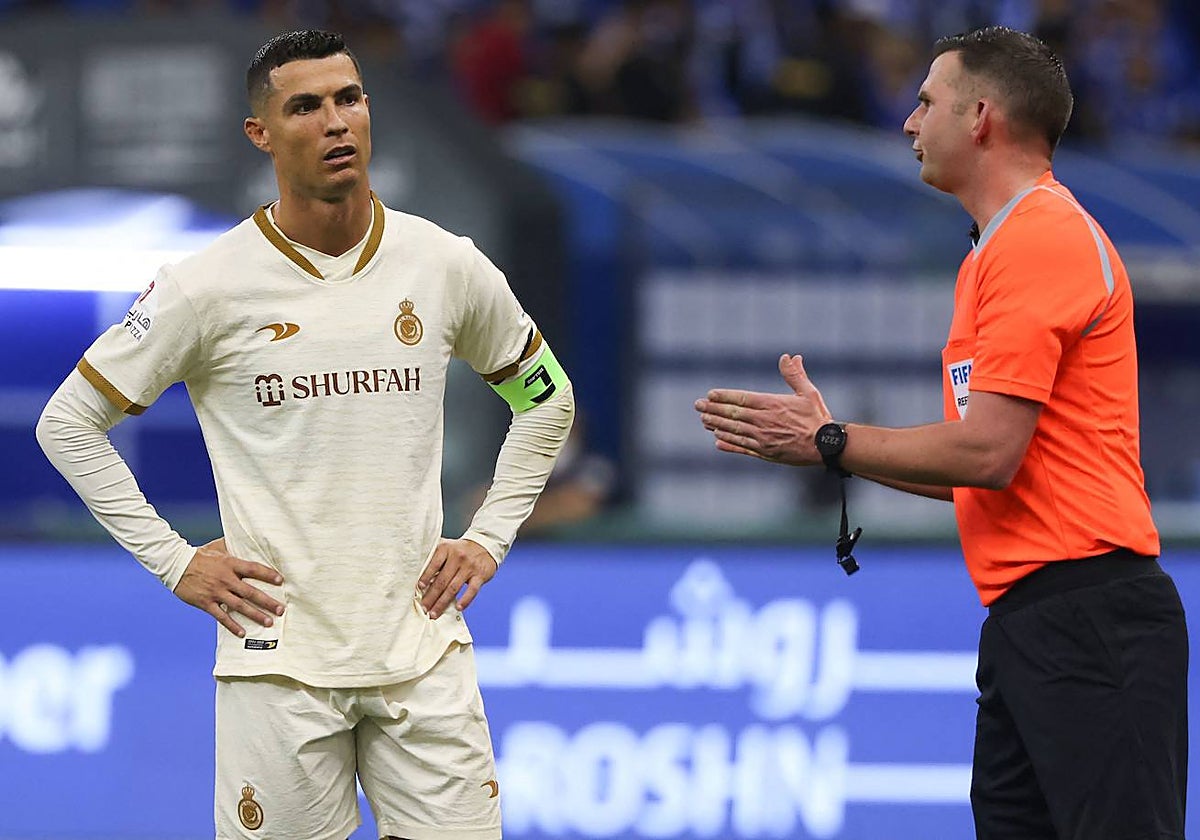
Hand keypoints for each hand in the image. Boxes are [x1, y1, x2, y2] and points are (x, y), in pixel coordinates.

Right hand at [174, 537, 284, 637]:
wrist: (176, 565)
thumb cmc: (200, 555)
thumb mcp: (218, 546)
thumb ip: (233, 545)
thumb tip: (247, 538)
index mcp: (230, 564)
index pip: (254, 569)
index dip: (268, 575)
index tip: (281, 581)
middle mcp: (226, 579)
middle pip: (250, 592)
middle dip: (267, 602)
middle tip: (280, 610)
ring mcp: (216, 592)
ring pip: (239, 606)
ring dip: (255, 615)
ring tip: (268, 622)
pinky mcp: (206, 603)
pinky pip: (221, 616)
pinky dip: (232, 625)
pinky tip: (242, 633)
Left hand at [417, 538, 497, 619]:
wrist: (485, 545)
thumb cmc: (461, 550)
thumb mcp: (447, 548)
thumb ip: (435, 559)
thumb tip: (421, 580)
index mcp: (446, 549)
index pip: (433, 565)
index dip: (425, 577)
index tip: (419, 589)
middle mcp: (457, 557)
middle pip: (442, 581)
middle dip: (431, 597)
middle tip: (424, 608)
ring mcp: (469, 567)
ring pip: (453, 588)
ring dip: (442, 603)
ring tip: (434, 613)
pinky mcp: (480, 575)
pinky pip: (472, 590)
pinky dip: (465, 600)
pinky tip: (458, 608)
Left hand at [694, 354, 832, 465]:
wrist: (825, 446)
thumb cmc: (817, 417)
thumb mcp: (808, 392)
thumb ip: (795, 375)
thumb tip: (790, 356)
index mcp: (772, 405)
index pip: (742, 399)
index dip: (724, 397)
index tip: (710, 394)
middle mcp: (763, 422)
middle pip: (733, 414)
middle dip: (713, 410)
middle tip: (697, 406)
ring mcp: (762, 439)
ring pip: (734, 431)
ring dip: (717, 425)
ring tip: (703, 421)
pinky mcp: (765, 453)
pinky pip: (742, 448)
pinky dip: (729, 444)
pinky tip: (718, 441)